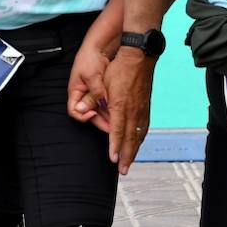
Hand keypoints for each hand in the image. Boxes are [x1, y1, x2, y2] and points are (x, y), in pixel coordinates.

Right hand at [67, 40, 110, 131]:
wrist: (101, 44)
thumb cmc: (91, 57)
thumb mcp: (92, 76)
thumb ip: (94, 93)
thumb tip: (91, 109)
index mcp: (75, 91)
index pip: (74, 112)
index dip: (84, 116)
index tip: (94, 114)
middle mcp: (83, 94)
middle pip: (89, 114)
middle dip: (101, 120)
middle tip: (113, 127)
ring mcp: (93, 93)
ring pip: (99, 110)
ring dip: (108, 116)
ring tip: (119, 122)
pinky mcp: (102, 90)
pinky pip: (106, 104)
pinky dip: (112, 109)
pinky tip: (120, 113)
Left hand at [102, 47, 154, 174]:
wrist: (139, 55)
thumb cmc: (118, 68)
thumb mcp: (101, 81)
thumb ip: (91, 98)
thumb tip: (80, 109)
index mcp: (120, 105)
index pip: (117, 131)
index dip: (116, 147)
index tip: (114, 160)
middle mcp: (133, 109)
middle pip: (130, 138)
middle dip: (127, 155)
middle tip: (124, 170)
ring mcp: (142, 108)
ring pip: (139, 134)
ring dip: (134, 149)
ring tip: (130, 161)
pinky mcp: (146, 105)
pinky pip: (144, 127)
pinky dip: (140, 138)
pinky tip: (138, 142)